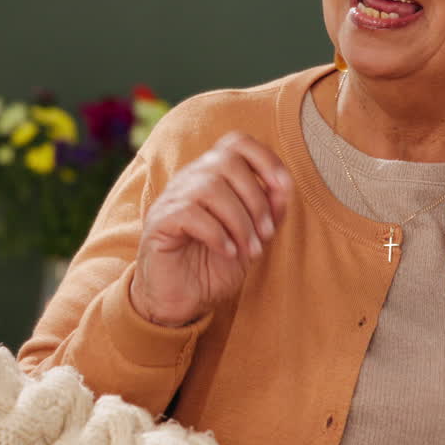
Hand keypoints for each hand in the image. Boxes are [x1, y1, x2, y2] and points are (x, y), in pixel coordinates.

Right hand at [130, 132, 293, 326]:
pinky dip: (217, 234)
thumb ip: (268, 212)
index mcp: (213, 177)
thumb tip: (284, 188)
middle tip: (265, 235)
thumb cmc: (213, 266)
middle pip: (227, 161)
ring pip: (211, 187)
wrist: (181, 301)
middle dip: (256, 199)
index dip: (264, 158)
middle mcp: (190, 180)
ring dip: (240, 222)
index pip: (236, 143)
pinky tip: (226, 252)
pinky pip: (191, 213)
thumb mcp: (252, 238)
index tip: (284, 188)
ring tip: (248, 250)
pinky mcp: (159, 221)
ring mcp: (172, 199)